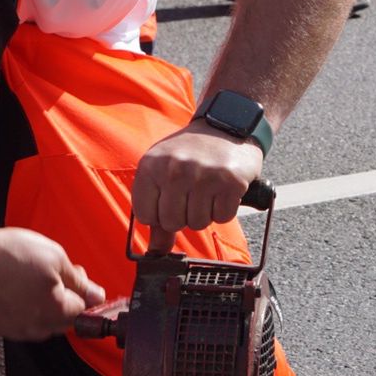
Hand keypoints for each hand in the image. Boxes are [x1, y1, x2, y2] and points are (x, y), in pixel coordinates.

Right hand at [0, 226, 104, 341]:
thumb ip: (79, 281)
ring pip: (43, 322)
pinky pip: (22, 322)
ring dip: (45, 304)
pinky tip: (16, 288)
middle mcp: (36, 328)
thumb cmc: (8, 254)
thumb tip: (97, 296)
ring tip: (31, 278)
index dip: (82, 289)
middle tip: (53, 272)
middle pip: (64, 319)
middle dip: (65, 297)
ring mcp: (16, 331)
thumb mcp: (54, 257)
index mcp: (54, 311)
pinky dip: (25, 308)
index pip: (82, 309)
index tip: (75, 276)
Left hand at [133, 120, 263, 233]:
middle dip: (184, 215)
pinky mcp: (230, 182)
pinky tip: (223, 189)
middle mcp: (174, 170)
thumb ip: (156, 210)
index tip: (169, 200)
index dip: (159, 214)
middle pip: (172, 223)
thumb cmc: (192, 151)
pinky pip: (223, 217)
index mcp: (151, 166)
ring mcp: (203, 176)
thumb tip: (155, 251)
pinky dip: (225, 208)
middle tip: (192, 193)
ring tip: (208, 188)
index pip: (146, 216)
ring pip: (198, 223)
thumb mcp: (164, 171)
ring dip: (206, 212)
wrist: (228, 124)